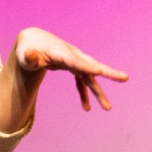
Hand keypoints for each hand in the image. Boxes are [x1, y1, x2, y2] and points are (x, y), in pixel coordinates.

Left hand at [12, 27, 128, 110]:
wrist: (33, 43)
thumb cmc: (27, 50)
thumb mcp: (25, 56)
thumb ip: (29, 58)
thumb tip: (31, 58)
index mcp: (61, 53)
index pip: (75, 61)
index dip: (86, 67)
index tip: (99, 72)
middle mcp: (72, 57)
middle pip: (92, 65)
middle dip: (109, 72)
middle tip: (126, 78)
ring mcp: (74, 62)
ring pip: (90, 77)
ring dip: (98, 92)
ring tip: (108, 108)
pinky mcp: (72, 68)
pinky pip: (81, 82)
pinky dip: (84, 94)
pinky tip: (87, 108)